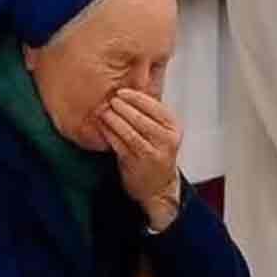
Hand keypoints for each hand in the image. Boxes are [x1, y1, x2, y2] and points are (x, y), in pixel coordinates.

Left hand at [99, 89, 182, 228]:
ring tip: (104, 111)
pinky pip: (120, 145)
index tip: (121, 92)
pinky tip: (103, 127)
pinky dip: (110, 134)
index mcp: (173, 128)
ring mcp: (152, 154)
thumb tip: (129, 90)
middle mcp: (166, 140)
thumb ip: (150, 114)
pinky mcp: (137, 164)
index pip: (155, 107)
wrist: (158, 186)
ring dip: (114, 119)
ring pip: (129, 131)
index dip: (136, 97)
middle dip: (123, 107)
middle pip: (141, 118)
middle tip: (111, 100)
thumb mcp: (161, 132)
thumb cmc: (156, 154)